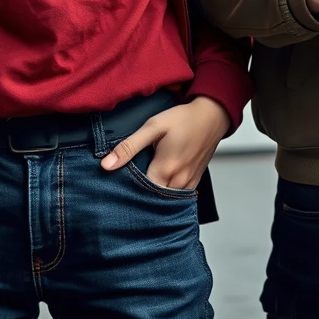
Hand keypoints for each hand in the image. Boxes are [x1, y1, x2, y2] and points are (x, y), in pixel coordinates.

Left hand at [100, 96, 229, 189]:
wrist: (212, 115)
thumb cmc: (183, 119)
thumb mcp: (153, 126)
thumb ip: (129, 147)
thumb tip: (106, 165)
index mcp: (165, 170)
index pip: (140, 195)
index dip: (127, 194)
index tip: (117, 190)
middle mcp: (178, 182)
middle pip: (154, 202)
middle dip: (140, 199)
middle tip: (126, 193)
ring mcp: (189, 184)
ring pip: (168, 202)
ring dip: (155, 199)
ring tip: (141, 191)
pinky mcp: (195, 181)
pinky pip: (180, 198)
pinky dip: (169, 196)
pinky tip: (160, 186)